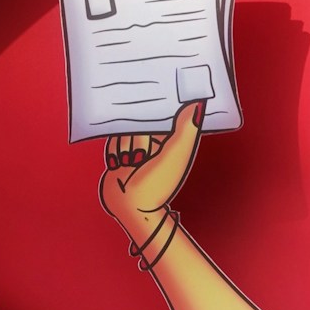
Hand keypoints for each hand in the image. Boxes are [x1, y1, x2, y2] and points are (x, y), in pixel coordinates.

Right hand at [100, 98, 202, 244]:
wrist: (130, 206)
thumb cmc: (157, 185)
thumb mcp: (175, 155)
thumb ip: (186, 129)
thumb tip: (199, 102)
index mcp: (172, 137)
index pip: (162, 111)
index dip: (154, 109)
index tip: (150, 112)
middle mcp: (155, 138)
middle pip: (138, 120)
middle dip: (137, 138)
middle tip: (141, 157)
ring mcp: (136, 143)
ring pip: (123, 129)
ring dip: (124, 147)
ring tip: (131, 164)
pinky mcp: (119, 149)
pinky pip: (111, 138)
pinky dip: (113, 151)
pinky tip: (119, 165)